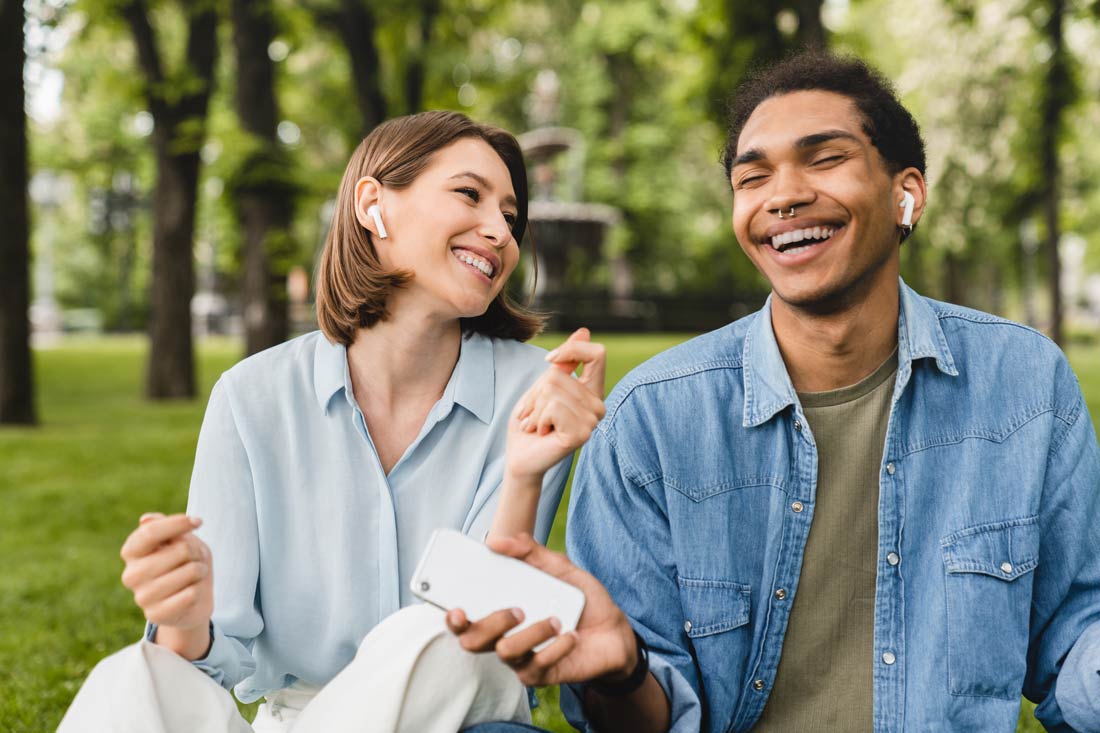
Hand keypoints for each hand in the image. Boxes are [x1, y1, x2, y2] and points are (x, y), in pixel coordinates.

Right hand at [120, 512, 213, 657]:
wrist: (192, 601)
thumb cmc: (183, 563)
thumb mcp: (179, 539)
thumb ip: (165, 527)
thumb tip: (146, 519)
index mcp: (131, 552)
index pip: (151, 531)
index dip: (179, 523)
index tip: (198, 522)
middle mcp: (131, 575)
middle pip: (180, 549)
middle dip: (196, 552)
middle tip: (193, 559)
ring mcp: (141, 597)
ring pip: (190, 571)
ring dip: (200, 571)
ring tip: (192, 576)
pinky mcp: (155, 615)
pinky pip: (192, 594)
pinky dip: (199, 591)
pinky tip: (189, 594)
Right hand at [445, 533, 637, 686]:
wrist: (615, 630)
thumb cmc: (581, 599)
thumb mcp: (560, 567)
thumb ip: (531, 552)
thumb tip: (498, 540)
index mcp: (501, 610)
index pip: (464, 619)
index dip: (452, 616)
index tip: (457, 607)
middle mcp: (504, 636)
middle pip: (473, 641)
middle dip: (489, 624)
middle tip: (517, 609)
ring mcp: (521, 658)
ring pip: (505, 652)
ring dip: (531, 633)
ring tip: (557, 619)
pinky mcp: (541, 675)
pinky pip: (536, 665)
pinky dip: (555, 647)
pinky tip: (571, 635)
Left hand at [505, 329, 606, 482]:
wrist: (520, 457)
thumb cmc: (531, 423)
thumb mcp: (544, 386)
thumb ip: (564, 363)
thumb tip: (584, 331)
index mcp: (592, 391)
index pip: (597, 354)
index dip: (571, 350)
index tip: (549, 360)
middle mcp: (598, 406)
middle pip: (559, 373)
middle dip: (536, 392)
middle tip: (536, 414)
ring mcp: (592, 421)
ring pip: (553, 390)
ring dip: (535, 408)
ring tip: (537, 424)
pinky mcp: (581, 435)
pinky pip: (553, 407)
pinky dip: (538, 418)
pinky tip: (542, 433)